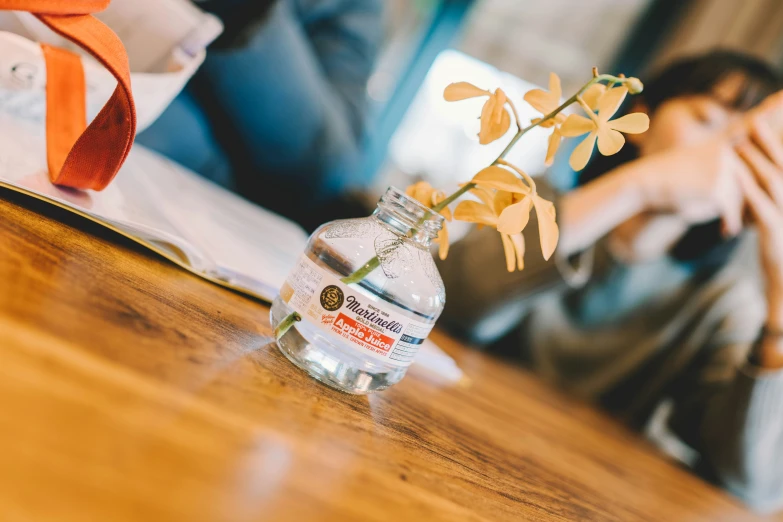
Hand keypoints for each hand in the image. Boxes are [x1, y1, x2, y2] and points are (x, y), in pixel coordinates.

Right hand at [634, 137, 744, 235]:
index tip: (740, 207)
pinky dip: (730, 222)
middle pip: (747, 183)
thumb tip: (741, 198)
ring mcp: (721, 170)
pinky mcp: (715, 188)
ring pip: (741, 197)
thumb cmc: (666, 181)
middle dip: (746, 203)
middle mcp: (725, 155)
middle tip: (744, 221)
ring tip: (734, 227)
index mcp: (721, 147)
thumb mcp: (694, 171)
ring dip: (739, 214)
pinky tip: (726, 231)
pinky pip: (730, 208)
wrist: (643, 183)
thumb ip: (718, 178)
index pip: (745, 171)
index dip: (745, 191)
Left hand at [735, 117, 782, 367]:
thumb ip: (767, 208)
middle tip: (754, 120)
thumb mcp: (775, 227)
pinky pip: (762, 206)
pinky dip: (748, 188)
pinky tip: (735, 174)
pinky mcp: (776, 232)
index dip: (780, 147)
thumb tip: (754, 189)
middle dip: (770, 143)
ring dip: (757, 159)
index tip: (764, 124)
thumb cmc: (782, 259)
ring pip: (774, 181)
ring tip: (741, 138)